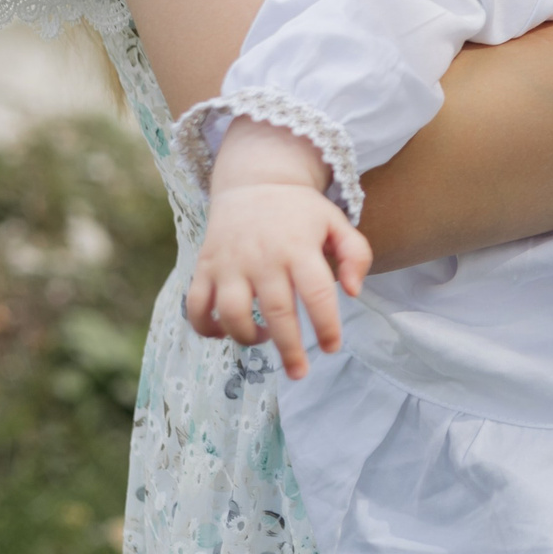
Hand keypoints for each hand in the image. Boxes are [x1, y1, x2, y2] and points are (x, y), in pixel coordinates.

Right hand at [186, 122, 371, 379]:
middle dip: (289, 348)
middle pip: (276, 311)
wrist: (254, 181)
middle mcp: (263, 257)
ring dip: (247, 338)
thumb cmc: (301, 211)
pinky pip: (197, 306)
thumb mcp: (337, 222)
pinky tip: (225, 333)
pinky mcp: (204, 267)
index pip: (318, 292)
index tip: (332, 347)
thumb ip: (355, 254)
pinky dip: (206, 328)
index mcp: (299, 247)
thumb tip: (354, 292)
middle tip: (299, 372)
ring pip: (232, 314)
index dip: (326, 324)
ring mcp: (230, 263)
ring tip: (265, 340)